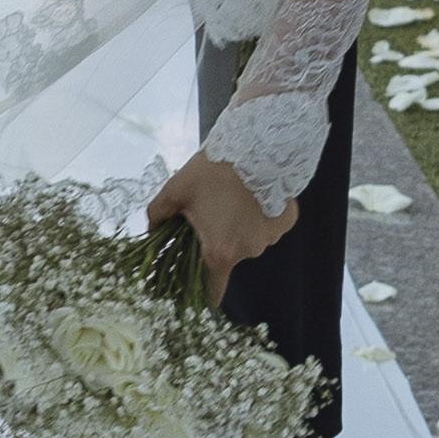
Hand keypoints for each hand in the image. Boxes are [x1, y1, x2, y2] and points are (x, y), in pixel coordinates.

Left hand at [143, 152, 295, 296]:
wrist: (257, 145)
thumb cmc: (214, 171)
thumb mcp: (176, 190)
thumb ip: (158, 214)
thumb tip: (152, 229)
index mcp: (220, 252)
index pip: (212, 291)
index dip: (201, 292)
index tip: (194, 285)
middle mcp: (249, 251)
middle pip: (228, 256)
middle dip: (218, 240)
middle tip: (210, 213)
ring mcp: (271, 238)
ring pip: (249, 238)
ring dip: (239, 226)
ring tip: (232, 197)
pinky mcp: (286, 222)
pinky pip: (268, 225)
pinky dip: (259, 214)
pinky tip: (252, 193)